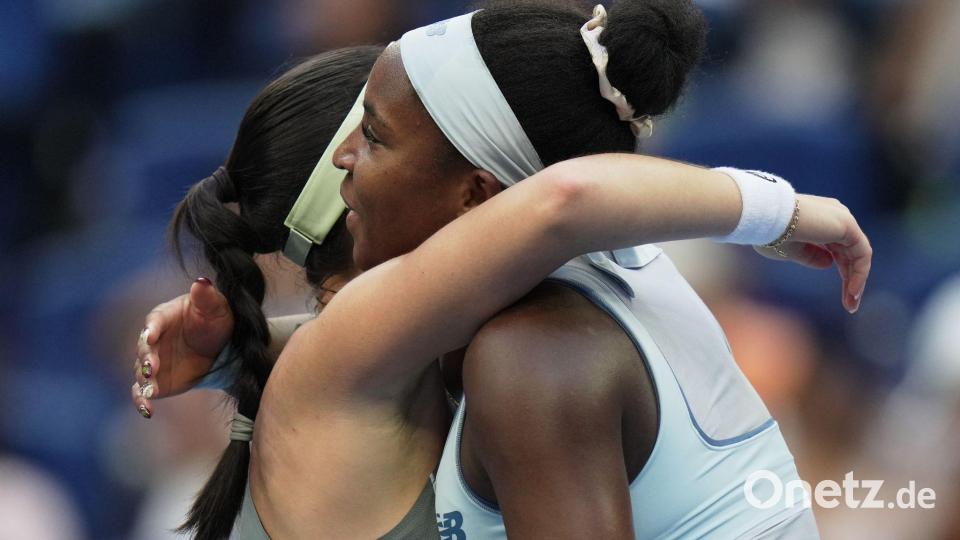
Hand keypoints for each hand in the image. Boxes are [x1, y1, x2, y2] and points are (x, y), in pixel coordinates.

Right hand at [131, 278, 233, 417]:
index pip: (154, 321)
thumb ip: (206, 296)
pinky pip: (143, 392)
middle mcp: (153, 340)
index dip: (152, 329)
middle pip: (144, 348)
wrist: (221, 347)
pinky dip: (141, 400)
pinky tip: (147, 410)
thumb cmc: (215, 320)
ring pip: (141, 372)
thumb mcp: (216, 307)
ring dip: (144, 380)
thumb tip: (201, 282)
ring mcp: (153, 362)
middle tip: (153, 366)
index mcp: (164, 317)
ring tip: (150, 391)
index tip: (151, 336)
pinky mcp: (157, 382)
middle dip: (147, 357)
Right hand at [753, 194, 871, 313]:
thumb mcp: (791, 251)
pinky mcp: (847, 224)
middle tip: (850, 305)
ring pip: (858, 254)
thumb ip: (811, 257)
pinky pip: (861, 253)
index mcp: (821, 219)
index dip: (842, 273)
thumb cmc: (770, 233)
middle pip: (850, 253)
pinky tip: (852, 291)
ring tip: (851, 304)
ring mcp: (842, 218)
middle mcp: (835, 216)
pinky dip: (859, 273)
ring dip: (856, 281)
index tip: (842, 296)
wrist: (766, 218)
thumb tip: (829, 264)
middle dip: (851, 280)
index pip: (839, 249)